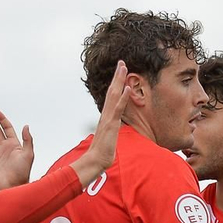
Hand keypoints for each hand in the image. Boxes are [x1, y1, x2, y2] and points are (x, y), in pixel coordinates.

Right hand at [72, 61, 132, 184]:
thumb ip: (112, 128)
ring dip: (119, 81)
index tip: (120, 71)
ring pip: (114, 95)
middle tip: (122, 62)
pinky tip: (127, 88)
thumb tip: (115, 126)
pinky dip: (122, 98)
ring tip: (124, 68)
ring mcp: (108, 118)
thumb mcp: (110, 136)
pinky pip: (118, 108)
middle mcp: (107, 114)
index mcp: (107, 116)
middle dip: (117, 76)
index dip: (116, 83)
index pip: (112, 96)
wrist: (95, 160)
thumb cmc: (103, 151)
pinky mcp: (111, 124)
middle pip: (112, 90)